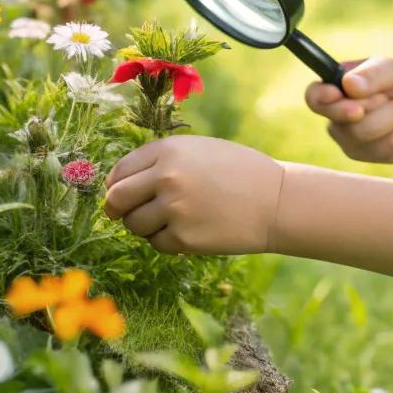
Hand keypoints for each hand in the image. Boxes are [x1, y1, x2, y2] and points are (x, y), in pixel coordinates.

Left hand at [103, 136, 284, 255]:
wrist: (276, 201)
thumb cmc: (239, 172)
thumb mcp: (199, 151)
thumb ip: (161, 162)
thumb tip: (118, 186)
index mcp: (168, 150)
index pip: (120, 170)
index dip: (116, 185)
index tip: (119, 194)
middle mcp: (166, 177)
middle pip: (117, 199)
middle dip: (117, 209)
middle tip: (121, 214)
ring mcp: (174, 208)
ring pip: (134, 225)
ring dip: (143, 226)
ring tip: (169, 220)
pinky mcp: (184, 237)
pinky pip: (157, 243)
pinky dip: (166, 240)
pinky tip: (188, 231)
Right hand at [305, 55, 392, 163]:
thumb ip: (374, 73)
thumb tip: (349, 85)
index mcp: (336, 89)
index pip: (314, 98)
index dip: (325, 101)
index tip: (349, 101)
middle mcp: (337, 118)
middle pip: (354, 128)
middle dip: (387, 111)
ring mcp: (351, 142)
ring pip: (376, 144)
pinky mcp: (369, 157)